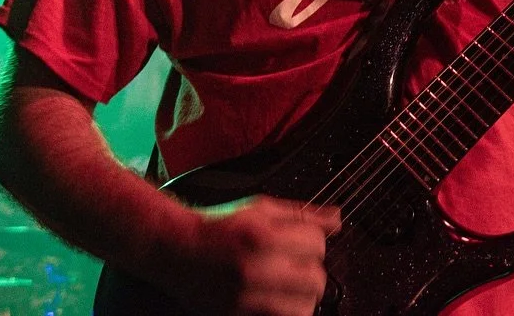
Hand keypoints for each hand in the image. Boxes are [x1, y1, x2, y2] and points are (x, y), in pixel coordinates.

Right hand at [173, 196, 340, 315]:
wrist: (177, 249)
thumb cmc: (217, 226)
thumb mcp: (259, 209)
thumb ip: (300, 214)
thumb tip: (336, 219)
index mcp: (263, 236)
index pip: (317, 243)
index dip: (315, 241)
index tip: (305, 241)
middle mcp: (255, 269)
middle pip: (315, 279)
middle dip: (312, 271)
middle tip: (298, 265)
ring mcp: (246, 298)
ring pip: (304, 307)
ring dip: (303, 296)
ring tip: (289, 285)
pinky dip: (286, 311)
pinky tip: (277, 299)